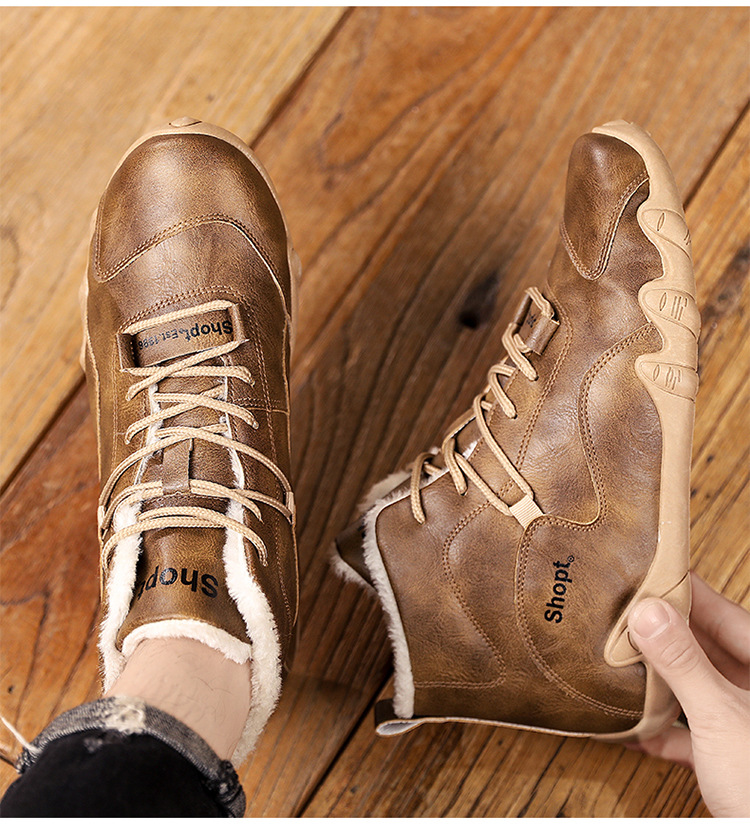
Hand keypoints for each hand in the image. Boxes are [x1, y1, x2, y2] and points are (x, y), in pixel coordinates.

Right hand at [627, 573, 749, 817]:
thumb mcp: (720, 717)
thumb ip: (683, 662)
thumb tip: (649, 612)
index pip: (724, 613)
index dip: (685, 591)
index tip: (647, 573)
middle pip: (706, 649)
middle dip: (663, 635)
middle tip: (623, 615)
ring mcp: (746, 726)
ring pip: (698, 690)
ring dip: (660, 683)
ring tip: (621, 662)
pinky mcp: (733, 761)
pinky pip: (692, 734)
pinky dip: (662, 731)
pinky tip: (632, 729)